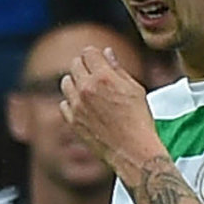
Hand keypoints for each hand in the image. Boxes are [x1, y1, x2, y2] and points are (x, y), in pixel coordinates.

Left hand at [58, 45, 164, 178]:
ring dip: (75, 82)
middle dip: (85, 66)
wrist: (133, 151)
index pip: (89, 52)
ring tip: (89, 91)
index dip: (95, 55)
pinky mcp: (72, 121)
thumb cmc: (139, 120)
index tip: (100, 61)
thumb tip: (106, 53)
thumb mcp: (135, 90)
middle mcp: (86, 89)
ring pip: (66, 82)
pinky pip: (64, 103)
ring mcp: (77, 105)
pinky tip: (85, 107)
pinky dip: (72, 103)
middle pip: (75, 64)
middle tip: (95, 76)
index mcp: (104, 77)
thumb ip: (118, 69)